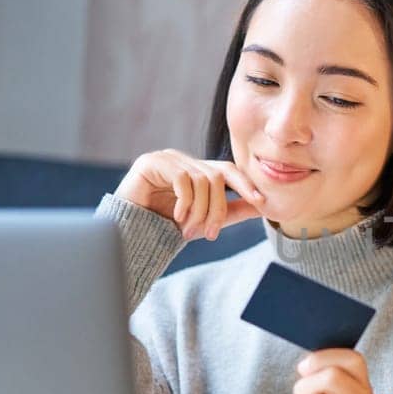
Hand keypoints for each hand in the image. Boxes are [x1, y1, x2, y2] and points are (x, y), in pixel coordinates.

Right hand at [114, 149, 264, 240]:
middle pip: (216, 177)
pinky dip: (185, 202)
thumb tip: (262, 207)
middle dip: (217, 209)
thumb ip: (231, 212)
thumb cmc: (164, 226)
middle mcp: (183, 160)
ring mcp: (166, 159)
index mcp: (196, 170)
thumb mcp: (204, 220)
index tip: (261, 202)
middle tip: (211, 235)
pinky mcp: (150, 162)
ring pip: (201, 180)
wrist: (130, 233)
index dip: (246, 184)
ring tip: (187, 230)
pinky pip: (182, 179)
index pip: (227, 170)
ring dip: (200, 211)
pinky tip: (176, 218)